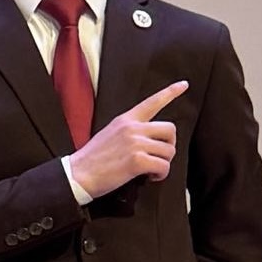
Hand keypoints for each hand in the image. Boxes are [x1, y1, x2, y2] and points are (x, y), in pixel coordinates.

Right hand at [68, 80, 187, 199]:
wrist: (77, 174)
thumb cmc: (92, 159)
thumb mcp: (108, 134)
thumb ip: (129, 131)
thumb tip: (148, 140)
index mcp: (125, 120)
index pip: (152, 102)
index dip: (170, 92)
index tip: (184, 84)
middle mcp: (132, 128)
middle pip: (170, 130)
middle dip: (169, 145)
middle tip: (159, 155)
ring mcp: (135, 144)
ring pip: (169, 151)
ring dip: (163, 163)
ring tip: (150, 170)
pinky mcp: (137, 161)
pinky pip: (163, 166)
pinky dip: (160, 174)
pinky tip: (150, 177)